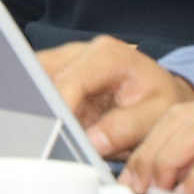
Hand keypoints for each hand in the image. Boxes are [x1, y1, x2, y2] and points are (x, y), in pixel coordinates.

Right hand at [38, 35, 193, 157]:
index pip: (70, 80)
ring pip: (32, 83)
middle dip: (44, 112)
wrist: (161, 90)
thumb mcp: (156, 115)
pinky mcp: (53, 75)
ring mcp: (62, 61)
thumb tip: (91, 142)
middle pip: (43, 79)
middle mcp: (79, 51)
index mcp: (106, 54)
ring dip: (39, 112)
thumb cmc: (161, 100)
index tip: (56, 138)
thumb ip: (125, 127)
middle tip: (50, 143)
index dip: (60, 110)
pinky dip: (39, 111)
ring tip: (51, 138)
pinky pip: (34, 90)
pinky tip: (47, 130)